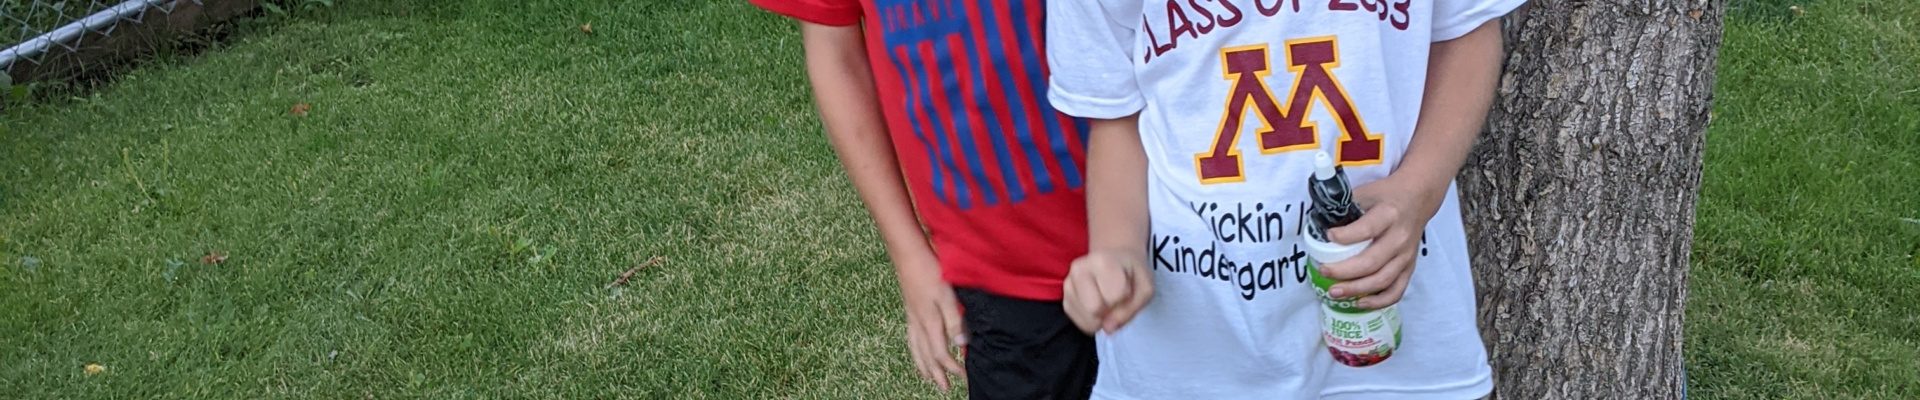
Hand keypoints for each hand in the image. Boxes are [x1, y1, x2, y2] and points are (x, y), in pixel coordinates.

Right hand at [896, 259, 965, 391]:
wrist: (908, 254)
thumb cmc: (930, 270)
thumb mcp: (947, 295)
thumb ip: (955, 321)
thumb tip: (961, 345)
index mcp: (930, 322)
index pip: (942, 354)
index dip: (954, 368)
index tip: (965, 377)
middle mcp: (919, 324)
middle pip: (927, 357)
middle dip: (937, 374)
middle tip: (945, 389)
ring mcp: (912, 318)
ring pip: (916, 350)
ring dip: (924, 366)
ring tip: (928, 378)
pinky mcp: (909, 311)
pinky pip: (910, 339)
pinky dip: (914, 351)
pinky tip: (916, 351)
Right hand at [1063, 250, 1154, 333]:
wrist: (1114, 259)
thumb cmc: (1132, 274)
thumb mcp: (1145, 288)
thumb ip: (1131, 309)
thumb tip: (1108, 328)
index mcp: (1102, 261)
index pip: (1114, 297)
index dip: (1125, 300)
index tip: (1127, 289)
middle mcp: (1079, 269)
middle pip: (1094, 309)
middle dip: (1109, 312)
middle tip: (1116, 300)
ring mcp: (1068, 283)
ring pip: (1085, 319)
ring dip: (1100, 319)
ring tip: (1106, 302)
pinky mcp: (1064, 297)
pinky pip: (1078, 321)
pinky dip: (1091, 321)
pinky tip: (1097, 306)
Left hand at [1318, 175, 1447, 308]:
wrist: (1417, 197)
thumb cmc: (1386, 195)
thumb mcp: (1366, 192)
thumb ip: (1344, 206)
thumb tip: (1317, 223)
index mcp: (1388, 215)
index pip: (1366, 229)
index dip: (1345, 236)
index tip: (1328, 236)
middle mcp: (1400, 237)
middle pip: (1372, 262)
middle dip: (1344, 271)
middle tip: (1324, 271)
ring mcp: (1406, 255)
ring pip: (1383, 280)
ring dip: (1357, 290)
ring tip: (1334, 292)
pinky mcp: (1409, 267)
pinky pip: (1397, 290)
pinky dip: (1379, 301)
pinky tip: (1360, 303)